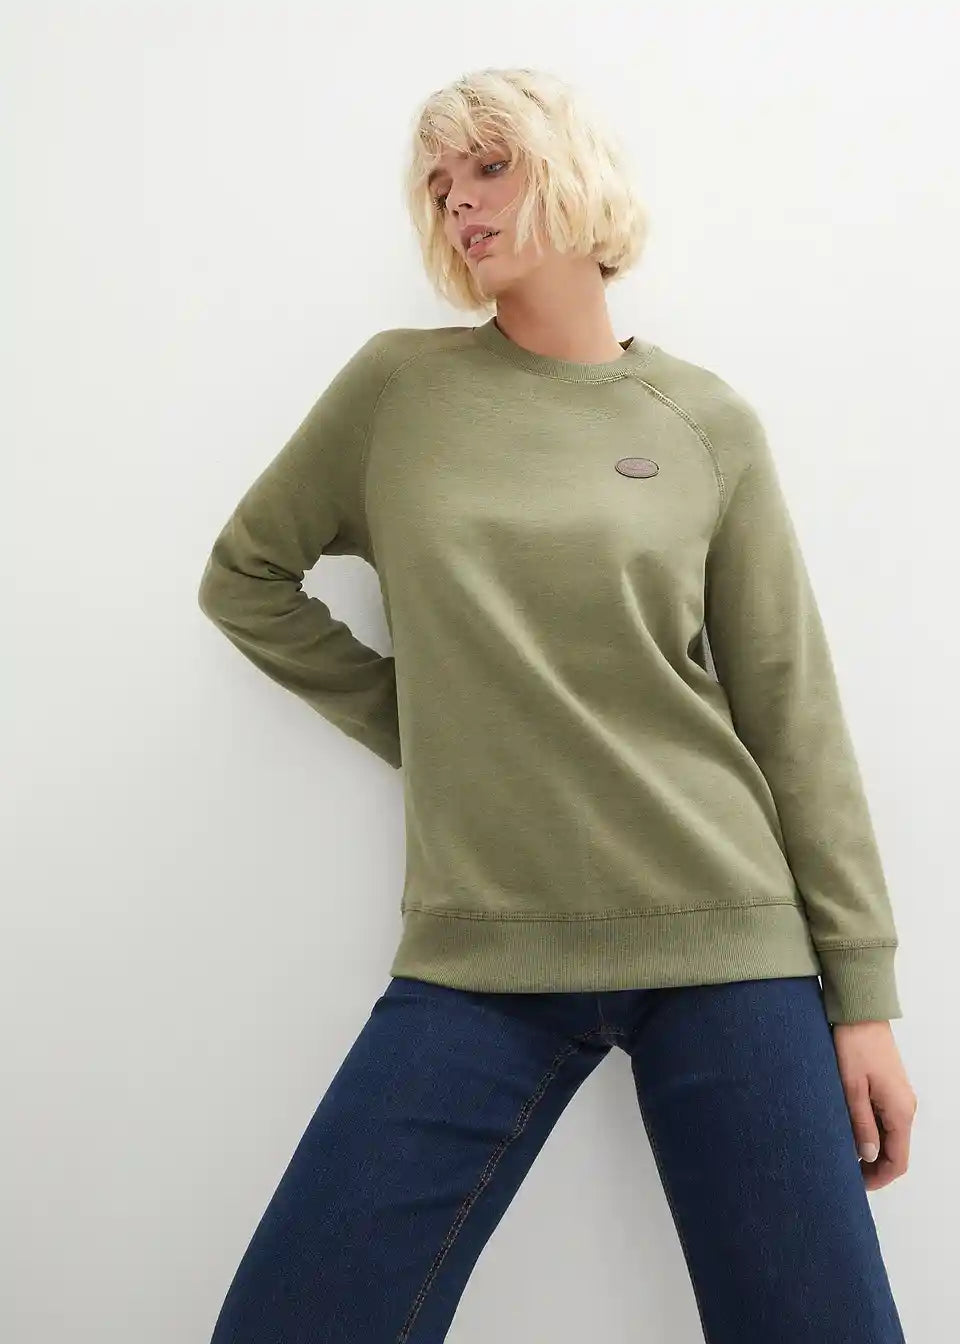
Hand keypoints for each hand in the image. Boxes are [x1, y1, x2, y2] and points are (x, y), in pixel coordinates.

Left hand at [831, 1020, 916, 1190]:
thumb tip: (868, 1157)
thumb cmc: (854, 1047)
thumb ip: (861, 1124)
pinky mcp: (890, 1087)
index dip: (879, 1178)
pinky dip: (871, 1130)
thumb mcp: (851, 1089)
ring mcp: (900, 1097)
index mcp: (900, 1111)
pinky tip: (850, 1129)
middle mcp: (906, 1107)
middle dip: (873, 1166)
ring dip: (871, 1148)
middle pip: (895, 1150)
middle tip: (845, 1171)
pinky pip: (885, 1118)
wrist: (861, 1013)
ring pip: (890, 1135)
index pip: (897, 1160)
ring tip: (843, 1152)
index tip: (856, 1185)